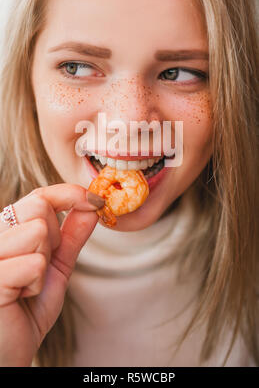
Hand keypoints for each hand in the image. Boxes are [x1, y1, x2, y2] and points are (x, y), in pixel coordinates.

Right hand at [0, 184, 103, 366]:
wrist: (8, 350)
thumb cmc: (28, 309)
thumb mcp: (56, 268)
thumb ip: (71, 236)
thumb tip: (92, 207)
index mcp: (8, 230)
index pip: (39, 196)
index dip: (68, 193)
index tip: (94, 201)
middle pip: (39, 207)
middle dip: (53, 238)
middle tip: (41, 266)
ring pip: (38, 232)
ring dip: (44, 265)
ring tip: (27, 285)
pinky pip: (33, 263)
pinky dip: (36, 284)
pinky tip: (19, 297)